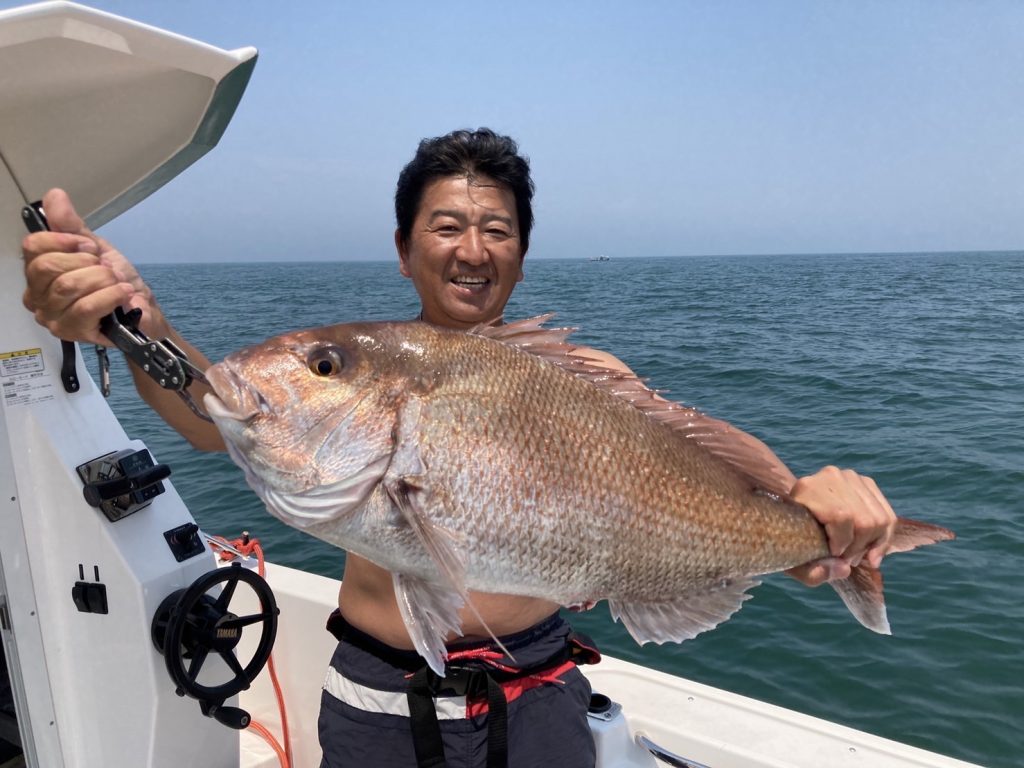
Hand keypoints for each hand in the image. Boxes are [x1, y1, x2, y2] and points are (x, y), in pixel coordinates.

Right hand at [21, 188, 160, 344]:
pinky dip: (110, 295)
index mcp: (38, 272)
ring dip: (103, 279)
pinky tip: (123, 293)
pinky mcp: (72, 333)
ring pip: (69, 286)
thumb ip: (72, 225)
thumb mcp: (96, 249)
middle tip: (107, 268)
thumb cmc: (116, 282)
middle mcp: (37, 296)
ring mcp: (52, 317)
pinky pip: (86, 308)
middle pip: (48, 266)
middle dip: (87, 262)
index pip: (32, 247)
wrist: (143, 311)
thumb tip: (55, 195)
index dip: (65, 240)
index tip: (90, 247)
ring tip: (118, 282)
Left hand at [786, 466, 895, 585]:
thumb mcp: (793, 561)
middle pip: (864, 521)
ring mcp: (851, 477)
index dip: (842, 542)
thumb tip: (844, 569)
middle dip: (858, 548)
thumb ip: (812, 572)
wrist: (793, 515)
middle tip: (846, 560)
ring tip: (854, 555)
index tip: (834, 554)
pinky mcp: (867, 484)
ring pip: (879, 520)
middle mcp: (831, 476)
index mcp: (808, 488)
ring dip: (871, 545)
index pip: (841, 516)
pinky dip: (884, 540)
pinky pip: (888, 516)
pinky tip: (873, 555)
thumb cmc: (791, 540)